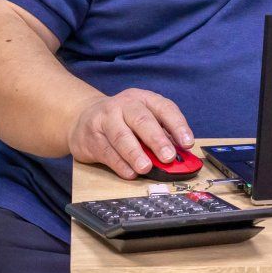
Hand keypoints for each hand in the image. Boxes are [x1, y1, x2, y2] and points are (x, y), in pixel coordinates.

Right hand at [66, 88, 194, 179]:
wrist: (83, 116)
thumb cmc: (123, 122)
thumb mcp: (143, 120)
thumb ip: (162, 136)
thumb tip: (181, 158)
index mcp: (142, 99)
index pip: (163, 108)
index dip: (177, 125)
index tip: (188, 143)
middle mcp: (122, 105)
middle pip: (141, 120)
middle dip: (156, 139)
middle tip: (168, 157)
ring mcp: (104, 119)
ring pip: (121, 136)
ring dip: (135, 154)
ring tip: (146, 168)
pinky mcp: (90, 136)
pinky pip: (107, 151)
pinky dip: (120, 164)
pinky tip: (130, 173)